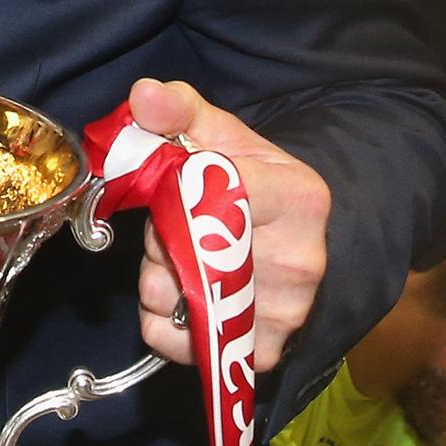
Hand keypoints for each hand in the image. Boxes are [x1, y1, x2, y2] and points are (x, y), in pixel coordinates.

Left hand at [128, 77, 330, 371]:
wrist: (285, 228)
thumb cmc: (249, 176)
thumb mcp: (218, 131)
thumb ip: (178, 107)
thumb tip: (144, 96)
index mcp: (298, 197)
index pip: (224, 193)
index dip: (177, 190)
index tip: (172, 183)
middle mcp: (301, 260)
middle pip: (194, 252)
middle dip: (162, 235)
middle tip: (170, 221)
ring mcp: (286, 311)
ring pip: (182, 298)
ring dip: (158, 277)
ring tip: (177, 255)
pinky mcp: (265, 349)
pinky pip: (184, 343)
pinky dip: (163, 322)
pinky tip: (176, 292)